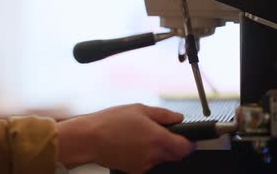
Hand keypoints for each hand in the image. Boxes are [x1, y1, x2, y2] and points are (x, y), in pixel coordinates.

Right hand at [57, 103, 194, 173]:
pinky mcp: (134, 170)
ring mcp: (144, 165)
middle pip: (176, 156)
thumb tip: (177, 118)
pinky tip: (131, 144)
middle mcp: (153, 155)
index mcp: (158, 138)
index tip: (186, 137)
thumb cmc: (109, 122)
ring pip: (160, 159)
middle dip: (173, 146)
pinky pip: (147, 163)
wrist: (88, 139)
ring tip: (138, 136)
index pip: (186, 147)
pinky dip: (144, 155)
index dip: (188, 142)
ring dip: (156, 150)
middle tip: (161, 133)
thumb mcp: (138, 109)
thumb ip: (163, 115)